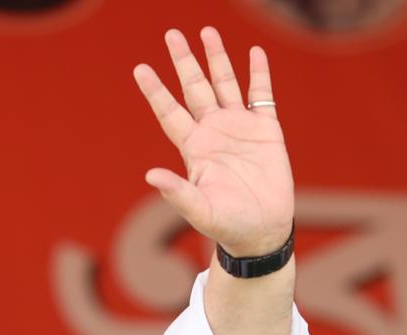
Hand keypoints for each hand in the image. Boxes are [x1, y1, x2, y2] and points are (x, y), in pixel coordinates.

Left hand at [133, 27, 293, 256]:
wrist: (262, 231)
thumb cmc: (227, 225)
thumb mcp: (199, 210)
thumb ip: (177, 192)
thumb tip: (150, 175)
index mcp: (194, 148)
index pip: (169, 112)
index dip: (155, 91)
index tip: (140, 68)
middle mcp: (213, 132)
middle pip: (194, 89)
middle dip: (183, 62)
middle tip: (171, 34)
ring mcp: (239, 128)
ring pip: (225, 84)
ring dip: (217, 58)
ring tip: (207, 31)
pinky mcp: (266, 131)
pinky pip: (261, 95)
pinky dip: (258, 74)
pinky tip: (253, 53)